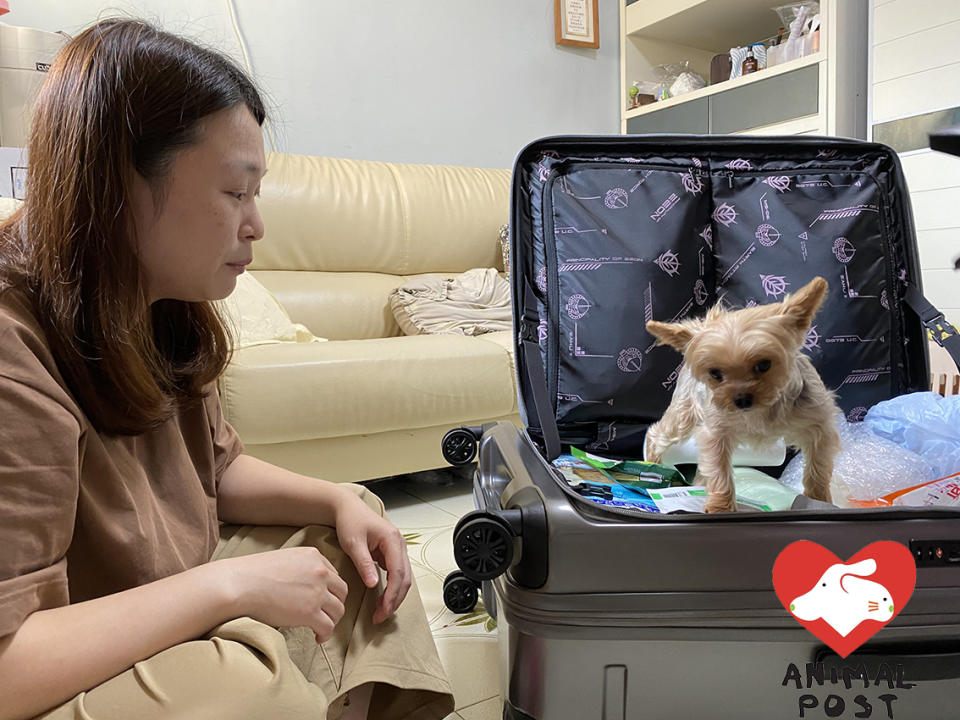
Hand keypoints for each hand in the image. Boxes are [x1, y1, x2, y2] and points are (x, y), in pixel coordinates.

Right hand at [215, 547, 347, 642]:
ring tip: (320, 628)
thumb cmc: (252, 574)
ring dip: (331, 621)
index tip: (323, 601)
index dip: (330, 590)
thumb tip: (303, 587)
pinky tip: (317, 637)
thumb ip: (300, 569)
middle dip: (335, 605)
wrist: (238, 584)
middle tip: (325, 615)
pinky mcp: (310, 612)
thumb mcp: (284, 560)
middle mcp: (320, 571)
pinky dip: (325, 634)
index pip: (333, 575)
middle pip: (341, 592)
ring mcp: (317, 592)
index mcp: (313, 556)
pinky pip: (328, 627)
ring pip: (338, 610)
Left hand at [334, 491, 411, 623]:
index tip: (383, 609)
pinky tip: (383, 599)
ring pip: (403, 578)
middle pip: (405, 578)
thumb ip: (364, 563)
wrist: (347, 508)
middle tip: (381, 616)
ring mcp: (397, 549)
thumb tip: (373, 584)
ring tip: (381, 612)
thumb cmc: (350, 521)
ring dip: (395, 596)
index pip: (398, 572)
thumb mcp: (354, 543)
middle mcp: (399, 544)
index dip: (392, 594)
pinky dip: (392, 589)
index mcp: (393, 540)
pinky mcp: (391, 553)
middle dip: (395, 599)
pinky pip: (397, 574)